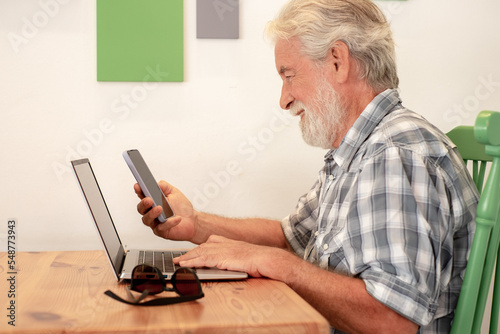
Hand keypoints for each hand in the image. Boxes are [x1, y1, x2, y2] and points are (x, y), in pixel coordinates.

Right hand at [135, 180, 196, 241]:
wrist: (192, 220)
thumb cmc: (181, 207)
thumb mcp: (174, 192)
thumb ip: (165, 187)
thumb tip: (157, 184)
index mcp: (153, 201)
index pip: (142, 195)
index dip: (139, 191)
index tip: (138, 186)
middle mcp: (151, 212)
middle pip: (141, 209)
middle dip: (143, 204)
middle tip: (149, 199)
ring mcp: (155, 222)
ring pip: (147, 220)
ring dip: (152, 213)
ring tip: (160, 208)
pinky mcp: (161, 231)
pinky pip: (161, 228)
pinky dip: (169, 222)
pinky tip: (177, 218)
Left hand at [174, 235, 292, 277]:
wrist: (269, 260)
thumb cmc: (261, 262)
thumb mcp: (245, 259)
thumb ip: (235, 260)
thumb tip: (228, 267)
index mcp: (232, 243)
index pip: (211, 242)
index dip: (200, 248)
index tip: (191, 252)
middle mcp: (226, 244)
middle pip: (203, 247)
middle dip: (190, 253)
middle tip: (179, 258)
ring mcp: (224, 250)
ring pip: (200, 252)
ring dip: (188, 258)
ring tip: (178, 262)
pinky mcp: (223, 258)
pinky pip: (203, 260)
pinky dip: (192, 262)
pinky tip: (185, 265)